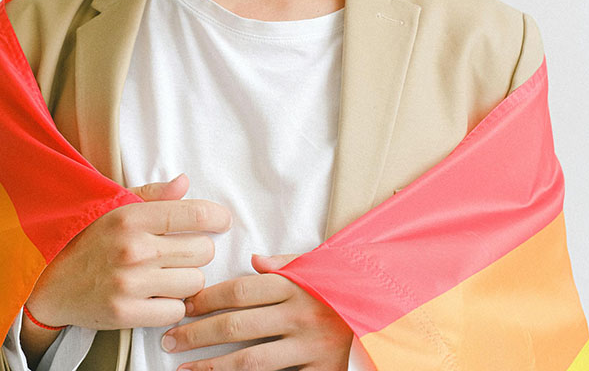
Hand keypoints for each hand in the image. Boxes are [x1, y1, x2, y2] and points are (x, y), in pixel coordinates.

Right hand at [25, 174, 231, 330]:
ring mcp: (130, 283)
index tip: (222, 221)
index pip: (194, 215)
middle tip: (184, 252)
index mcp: (133, 217)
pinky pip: (175, 311)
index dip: (218, 217)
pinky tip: (159, 295)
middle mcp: (134, 249)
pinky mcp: (125, 313)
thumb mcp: (116, 206)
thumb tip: (185, 182)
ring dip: (188, 279)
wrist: (48, 280)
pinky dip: (173, 305)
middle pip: (203, 251)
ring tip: (169, 274)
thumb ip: (154, 195)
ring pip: (194, 282)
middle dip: (200, 251)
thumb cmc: (88, 238)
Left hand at [160, 252, 353, 370]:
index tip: (183, 305)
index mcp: (296, 285)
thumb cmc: (347, 287)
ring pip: (249, 361)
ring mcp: (309, 348)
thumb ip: (286, 263)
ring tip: (184, 370)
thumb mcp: (321, 267)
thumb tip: (253, 259)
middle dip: (197, 333)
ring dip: (211, 367)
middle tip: (169, 340)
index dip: (207, 299)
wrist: (389, 315)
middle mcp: (299, 316)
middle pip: (236, 325)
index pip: (240, 290)